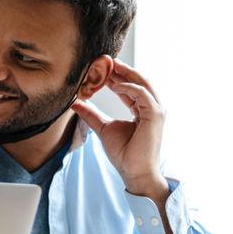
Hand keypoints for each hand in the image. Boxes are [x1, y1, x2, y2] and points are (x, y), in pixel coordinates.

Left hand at [71, 57, 167, 199]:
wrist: (135, 173)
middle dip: (122, 70)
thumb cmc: (124, 154)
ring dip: (125, 73)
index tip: (101, 69)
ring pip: (142, 83)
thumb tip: (76, 103)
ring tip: (109, 66)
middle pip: (138, 81)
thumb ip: (91, 115)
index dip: (116, 77)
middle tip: (106, 60)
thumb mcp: (104, 129)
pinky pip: (141, 94)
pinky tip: (113, 84)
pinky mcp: (155, 115)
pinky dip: (127, 87)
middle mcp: (152, 107)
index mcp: (143, 110)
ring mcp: (156, 110)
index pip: (130, 88)